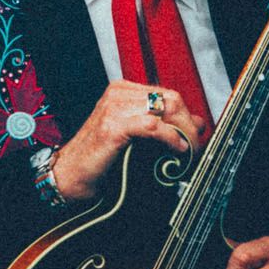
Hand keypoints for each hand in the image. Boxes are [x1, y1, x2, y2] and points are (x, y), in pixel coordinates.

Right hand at [50, 80, 203, 202]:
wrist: (71, 176)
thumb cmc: (100, 159)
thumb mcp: (136, 137)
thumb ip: (162, 126)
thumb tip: (198, 124)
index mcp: (122, 92)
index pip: (167, 94)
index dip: (187, 116)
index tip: (197, 136)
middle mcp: (118, 94)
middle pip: (170, 99)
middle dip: (189, 123)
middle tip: (197, 146)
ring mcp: (114, 108)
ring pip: (165, 109)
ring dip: (184, 132)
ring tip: (190, 151)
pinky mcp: (113, 127)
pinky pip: (153, 126)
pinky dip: (170, 137)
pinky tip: (177, 149)